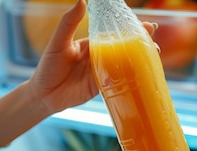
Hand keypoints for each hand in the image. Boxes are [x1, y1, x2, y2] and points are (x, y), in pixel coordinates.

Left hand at [27, 0, 157, 113]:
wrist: (42, 95)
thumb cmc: (47, 66)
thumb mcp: (58, 42)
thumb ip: (69, 23)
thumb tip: (83, 0)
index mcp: (92, 44)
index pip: (114, 33)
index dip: (129, 28)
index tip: (145, 24)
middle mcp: (99, 57)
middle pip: (124, 49)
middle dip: (141, 43)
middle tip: (153, 38)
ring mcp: (102, 73)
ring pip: (125, 64)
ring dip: (140, 60)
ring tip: (154, 54)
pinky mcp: (102, 87)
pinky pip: (119, 81)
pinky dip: (132, 77)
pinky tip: (143, 74)